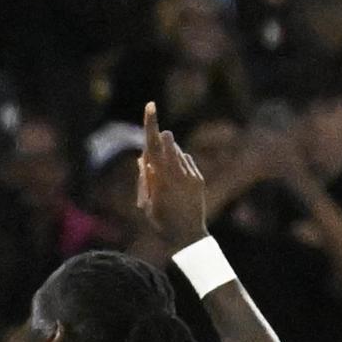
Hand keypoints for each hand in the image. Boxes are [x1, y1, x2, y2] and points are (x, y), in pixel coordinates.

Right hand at [138, 102, 207, 253]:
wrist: (188, 237)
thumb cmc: (162, 222)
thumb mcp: (147, 203)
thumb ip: (145, 179)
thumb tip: (143, 159)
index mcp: (160, 178)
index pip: (153, 145)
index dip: (150, 123)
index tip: (151, 105)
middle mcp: (176, 172)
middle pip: (167, 141)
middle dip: (160, 140)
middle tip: (155, 153)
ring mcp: (189, 174)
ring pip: (177, 152)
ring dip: (168, 156)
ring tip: (166, 178)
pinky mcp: (198, 179)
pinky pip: (186, 162)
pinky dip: (179, 166)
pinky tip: (177, 183)